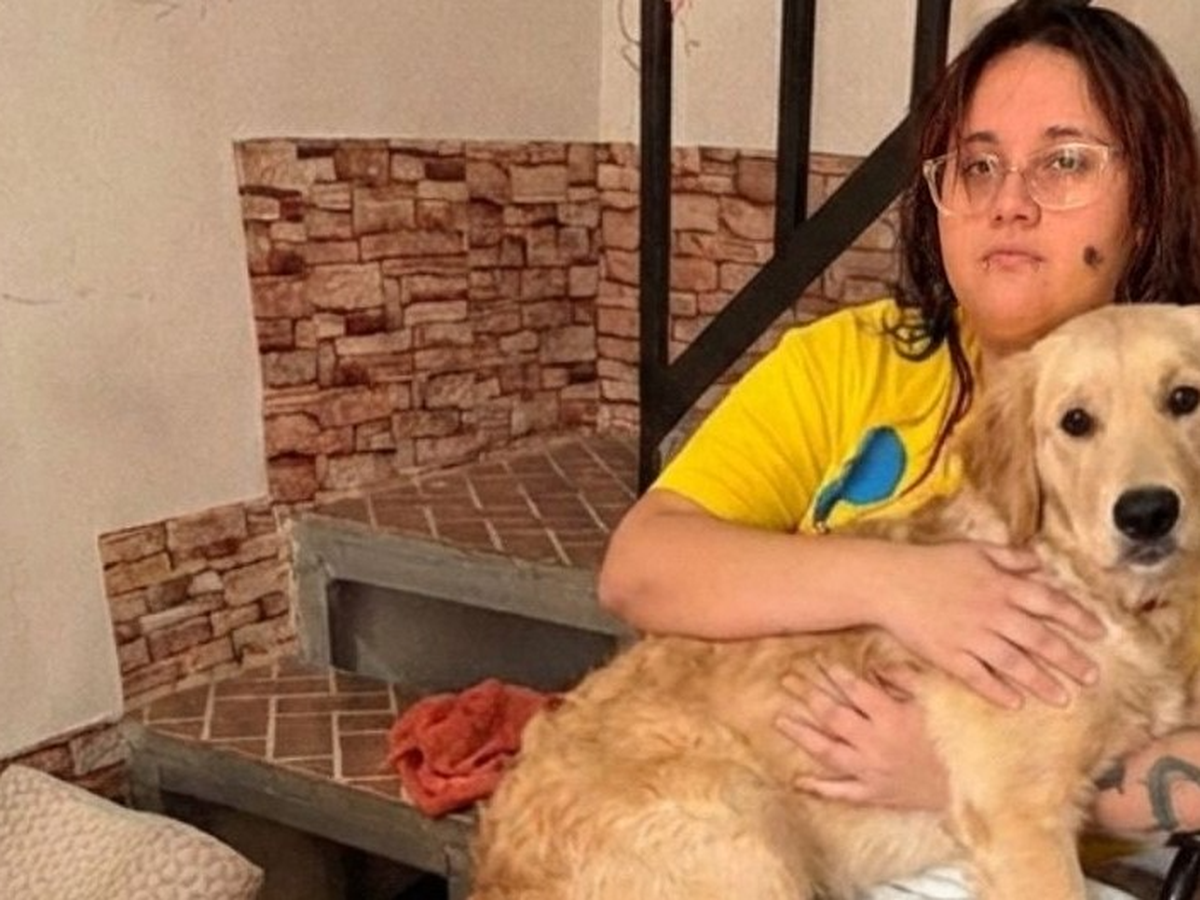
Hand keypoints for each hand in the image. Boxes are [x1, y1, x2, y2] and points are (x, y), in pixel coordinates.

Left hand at [774, 664, 947, 810]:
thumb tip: (878, 665)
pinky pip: (842, 792)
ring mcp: (871, 770)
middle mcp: (875, 742)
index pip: (855, 690)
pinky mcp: (874, 794)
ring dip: (803, 734)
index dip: (834, 673)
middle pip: (833, 715)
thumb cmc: (954, 739)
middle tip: (787, 679)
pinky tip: (798, 781)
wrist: (969, 786)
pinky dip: (820, 788)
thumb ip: (907, 679)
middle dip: (808, 695)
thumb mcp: (936, 701)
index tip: (817, 659)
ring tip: (780, 720)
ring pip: (828, 751)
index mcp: (891, 716)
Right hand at [878, 542, 1104, 708]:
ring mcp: (970, 636)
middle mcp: (992, 612)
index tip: (1099, 633)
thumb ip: (1011, 558)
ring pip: (1014, 663)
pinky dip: (998, 691)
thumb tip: (1040, 565)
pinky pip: (978, 677)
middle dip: (1069, 659)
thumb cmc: (931, 563)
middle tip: (1091, 677)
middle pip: (1039, 639)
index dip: (1078, 618)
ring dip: (1041, 682)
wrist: (887, 581)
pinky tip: (1016, 703)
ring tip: (1063, 698)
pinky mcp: (948, 655)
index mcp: (1001, 585)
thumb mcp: (975, 550)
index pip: (1050, 602)